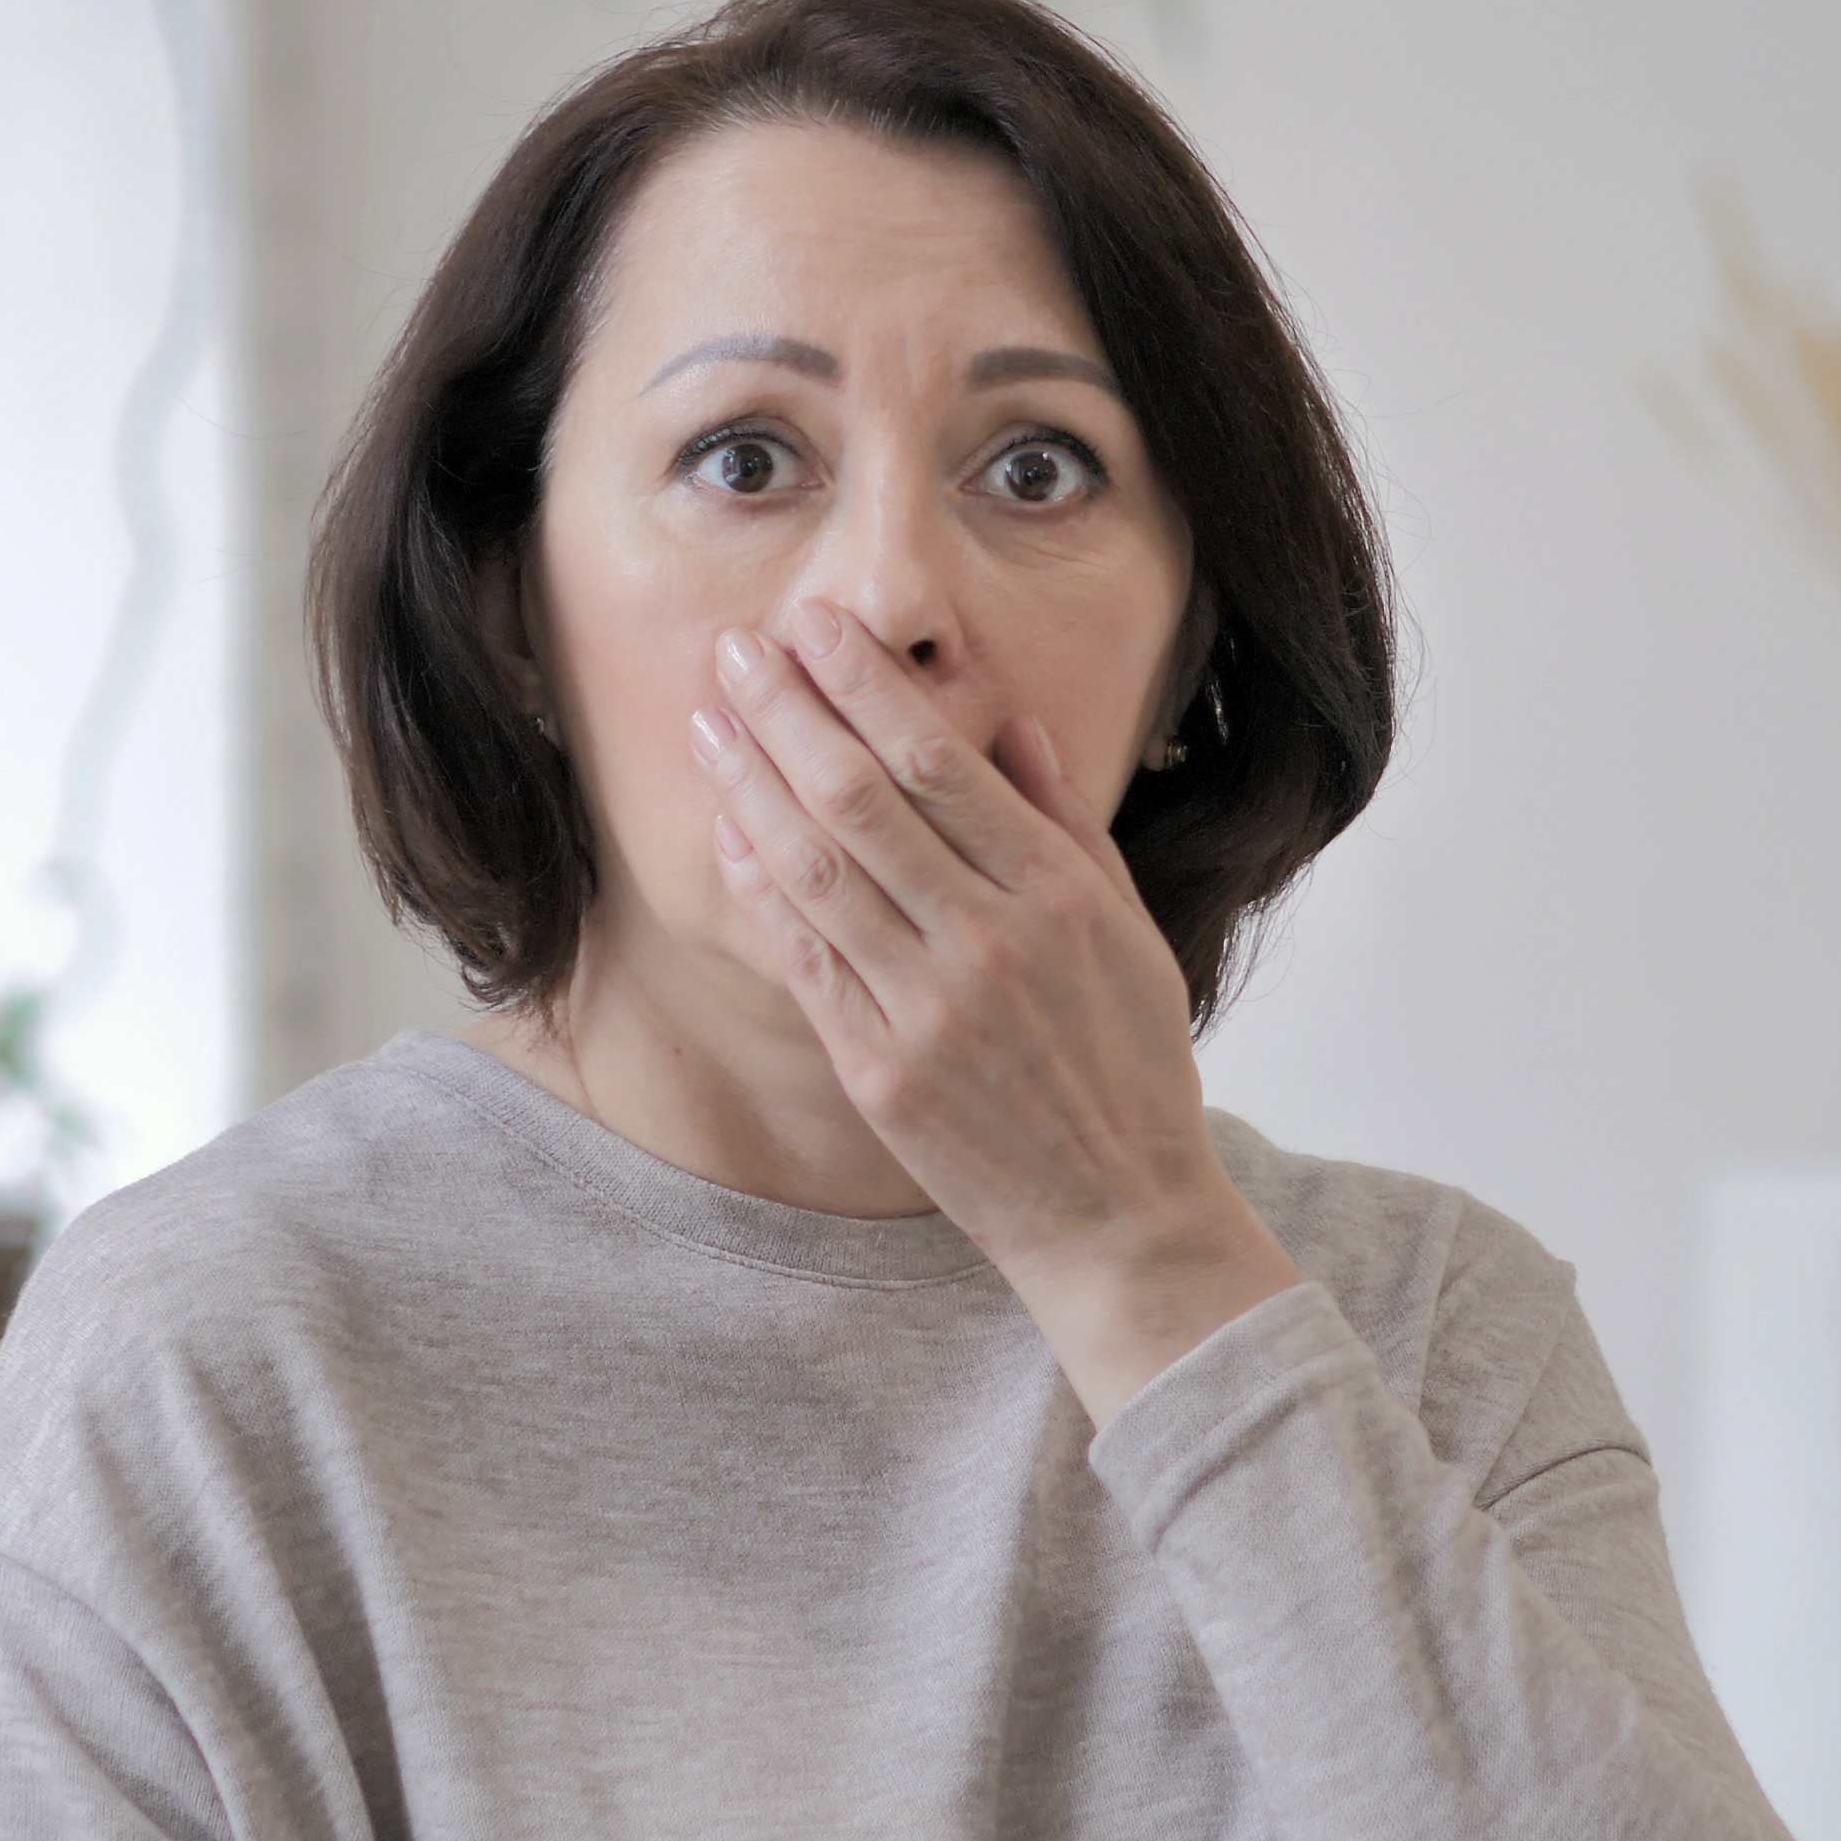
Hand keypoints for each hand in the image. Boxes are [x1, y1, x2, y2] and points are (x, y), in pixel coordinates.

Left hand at [689, 601, 1303, 1424]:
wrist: (1116, 1214)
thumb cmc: (1130, 1067)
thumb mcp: (1130, 933)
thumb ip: (1067, 825)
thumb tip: (1010, 727)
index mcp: (1060, 897)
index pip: (939, 762)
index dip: (864, 685)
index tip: (814, 626)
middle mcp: (989, 943)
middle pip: (861, 800)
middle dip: (788, 712)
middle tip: (736, 650)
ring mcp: (927, 1010)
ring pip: (816, 871)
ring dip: (751, 787)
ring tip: (710, 724)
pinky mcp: (878, 1071)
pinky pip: (803, 960)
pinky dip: (761, 890)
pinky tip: (729, 832)